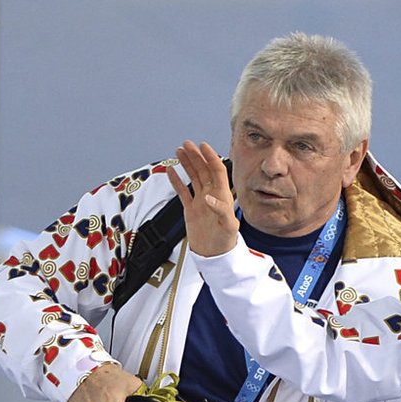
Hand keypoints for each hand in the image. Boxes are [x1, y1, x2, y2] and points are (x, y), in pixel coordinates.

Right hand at [168, 142, 239, 256]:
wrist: (215, 257)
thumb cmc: (226, 243)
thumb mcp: (229, 227)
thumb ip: (221, 211)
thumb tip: (209, 198)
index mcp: (223, 196)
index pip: (217, 171)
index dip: (211, 157)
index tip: (203, 146)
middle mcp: (211, 196)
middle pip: (203, 170)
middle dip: (196, 156)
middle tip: (187, 144)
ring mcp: (200, 202)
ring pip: (193, 177)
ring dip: (187, 164)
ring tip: (179, 151)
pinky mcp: (191, 209)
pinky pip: (182, 191)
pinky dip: (176, 181)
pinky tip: (171, 170)